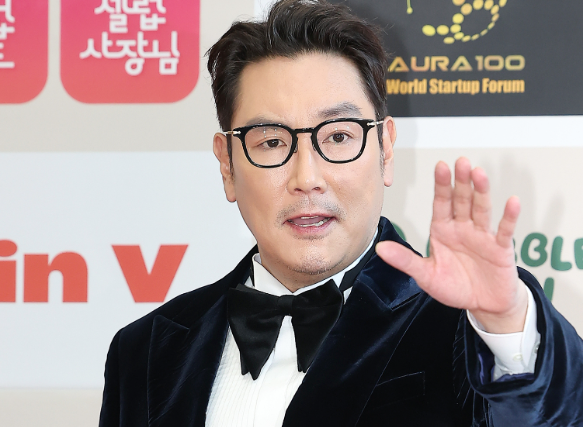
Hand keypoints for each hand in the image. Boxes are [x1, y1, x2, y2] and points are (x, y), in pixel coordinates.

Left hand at [376, 157, 527, 333]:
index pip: (441, 203)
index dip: (441, 185)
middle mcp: (463, 228)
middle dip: (461, 181)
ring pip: (481, 209)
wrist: (483, 304)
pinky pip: (504, 230)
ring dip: (481, 191)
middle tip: (460, 162)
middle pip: (462, 200)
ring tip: (479, 173)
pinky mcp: (500, 249)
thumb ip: (405, 260)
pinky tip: (512, 201)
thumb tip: (379, 248)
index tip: (440, 166)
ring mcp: (483, 236)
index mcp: (443, 230)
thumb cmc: (454, 287)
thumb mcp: (425, 275)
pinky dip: (509, 216)